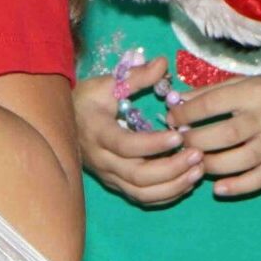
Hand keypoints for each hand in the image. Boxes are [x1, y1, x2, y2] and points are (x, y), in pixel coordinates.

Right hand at [74, 58, 202, 205]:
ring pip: (142, 193)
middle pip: (138, 176)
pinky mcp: (117, 184)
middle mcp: (103, 160)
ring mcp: (109, 176)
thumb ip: (136, 77)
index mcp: (98, 133)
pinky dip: (167, 195)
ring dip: (174, 185)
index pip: (126, 145)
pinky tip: (186, 182)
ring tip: (198, 170)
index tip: (179, 134)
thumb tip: (163, 63)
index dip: (153, 144)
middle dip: (171, 169)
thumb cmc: (86, 100)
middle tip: (197, 154)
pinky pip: (143, 198)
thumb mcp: (107, 83)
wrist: (61, 122)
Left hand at [170, 74, 260, 197]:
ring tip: (194, 164)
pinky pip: (260, 179)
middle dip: (197, 141)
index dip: (188, 113)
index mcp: (254, 92)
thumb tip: (176, 103)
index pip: (214, 103)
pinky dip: (238, 186)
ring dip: (213, 165)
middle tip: (179, 145)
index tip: (171, 120)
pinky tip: (218, 188)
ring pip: (242, 159)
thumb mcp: (243, 83)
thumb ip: (209, 93)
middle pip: (227, 134)